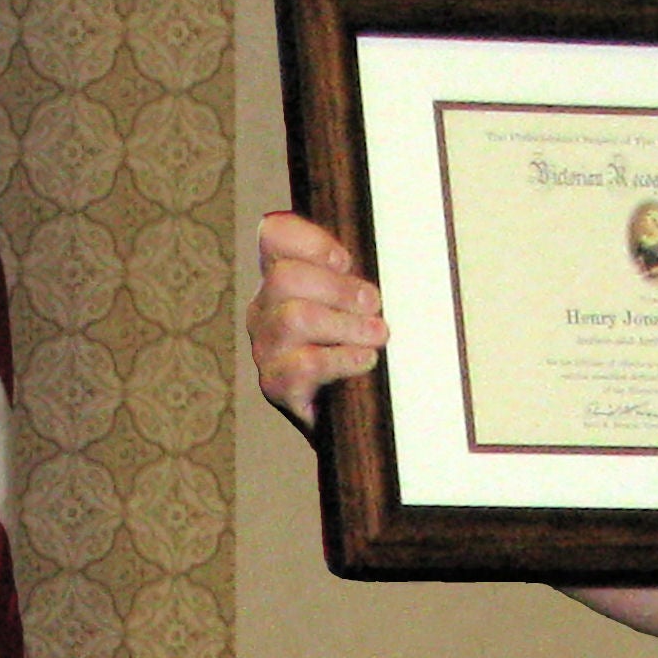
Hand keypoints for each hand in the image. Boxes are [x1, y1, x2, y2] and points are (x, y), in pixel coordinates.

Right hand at [247, 211, 387, 426]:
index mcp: (282, 280)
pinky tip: (366, 360)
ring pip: (294, 318)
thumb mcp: (358, 308)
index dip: (307, 240)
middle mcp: (264, 310)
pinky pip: (306, 363)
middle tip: (374, 305)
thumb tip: (392, 263)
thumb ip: (359, 281)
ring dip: (345, 324)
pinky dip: (343, 359)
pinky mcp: (275, 384)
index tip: (345, 260)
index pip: (274, 236)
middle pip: (285, 277)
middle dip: (338, 288)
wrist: (349, 420)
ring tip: (378, 335)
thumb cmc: (356, 353)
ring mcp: (266, 348)